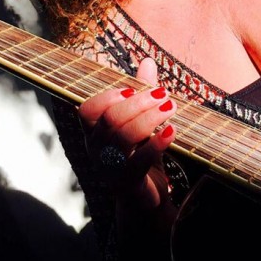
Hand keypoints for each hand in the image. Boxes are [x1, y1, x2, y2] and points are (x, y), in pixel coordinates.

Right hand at [79, 57, 176, 209]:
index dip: (108, 96)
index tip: (132, 90)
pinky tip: (172, 131)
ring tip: (171, 107)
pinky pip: (139, 161)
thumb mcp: (141, 122)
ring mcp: (109, 168)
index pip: (87, 110)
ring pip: (123, 136)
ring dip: (149, 117)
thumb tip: (148, 61)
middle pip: (110, 119)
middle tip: (163, 94)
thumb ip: (142, 93)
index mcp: (95, 133)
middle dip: (138, 102)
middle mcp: (97, 150)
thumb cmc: (140, 155)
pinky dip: (157, 143)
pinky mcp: (127, 183)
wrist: (146, 199)